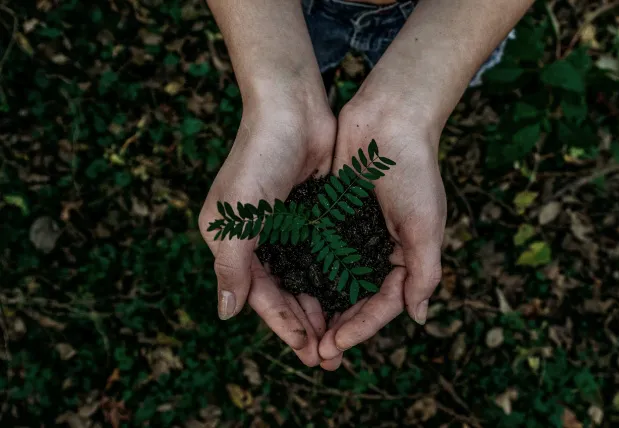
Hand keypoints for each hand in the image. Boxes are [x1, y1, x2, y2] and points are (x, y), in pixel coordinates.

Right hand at [198, 92, 335, 366]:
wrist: (291, 109)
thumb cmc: (258, 159)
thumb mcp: (236, 217)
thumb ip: (231, 266)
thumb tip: (225, 314)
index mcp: (233, 242)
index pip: (259, 295)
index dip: (283, 325)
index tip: (308, 350)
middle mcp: (258, 239)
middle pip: (283, 293)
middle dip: (305, 325)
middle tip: (329, 356)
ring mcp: (287, 228)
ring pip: (305, 279)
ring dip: (321, 307)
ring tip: (342, 336)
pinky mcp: (312, 215)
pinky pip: (322, 256)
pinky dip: (333, 278)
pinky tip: (350, 297)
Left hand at [318, 92, 446, 369]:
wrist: (388, 119)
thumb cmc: (413, 170)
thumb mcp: (425, 224)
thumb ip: (424, 272)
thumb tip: (418, 317)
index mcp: (405, 256)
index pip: (383, 304)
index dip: (361, 328)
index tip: (335, 345)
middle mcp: (378, 250)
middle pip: (356, 299)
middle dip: (338, 327)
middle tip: (315, 353)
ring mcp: (354, 234)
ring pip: (334, 281)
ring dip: (320, 307)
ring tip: (301, 332)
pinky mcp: (332, 216)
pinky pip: (318, 252)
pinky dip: (307, 273)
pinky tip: (290, 290)